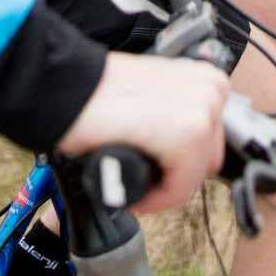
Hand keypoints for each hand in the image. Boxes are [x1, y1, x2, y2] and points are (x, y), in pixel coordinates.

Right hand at [55, 51, 227, 212]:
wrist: (66, 88)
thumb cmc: (98, 95)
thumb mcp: (153, 94)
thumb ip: (176, 112)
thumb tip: (180, 146)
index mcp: (204, 78)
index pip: (210, 142)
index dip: (177, 160)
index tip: (152, 163)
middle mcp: (210, 89)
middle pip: (205, 161)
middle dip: (173, 173)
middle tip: (141, 168)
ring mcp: (202, 109)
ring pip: (193, 177)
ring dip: (162, 186)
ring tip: (133, 173)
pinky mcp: (189, 131)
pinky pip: (180, 188)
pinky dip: (155, 197)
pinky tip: (133, 185)